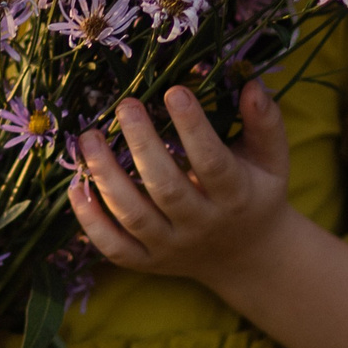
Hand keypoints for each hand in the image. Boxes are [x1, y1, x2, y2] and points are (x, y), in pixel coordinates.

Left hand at [68, 80, 296, 296]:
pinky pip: (113, 246)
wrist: (247, 256)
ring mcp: (172, 247)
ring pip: (134, 216)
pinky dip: (90, 220)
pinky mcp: (147, 261)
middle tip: (125, 105)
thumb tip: (251, 85)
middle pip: (167, 189)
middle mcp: (202, 224)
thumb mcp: (272, 160)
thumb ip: (265, 123)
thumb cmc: (256, 193)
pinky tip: (75, 186)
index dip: (193, 127)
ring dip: (106, 176)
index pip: (212, 163)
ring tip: (89, 137)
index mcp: (236, 196)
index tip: (174, 91)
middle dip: (142, 145)